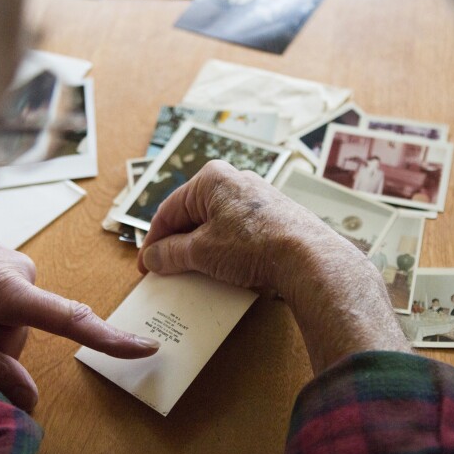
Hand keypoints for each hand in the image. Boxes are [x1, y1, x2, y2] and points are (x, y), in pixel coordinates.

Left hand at [0, 232, 158, 409]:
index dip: (108, 338)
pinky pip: (5, 300)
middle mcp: (21, 269)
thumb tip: (30, 397)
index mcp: (8, 287)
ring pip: (12, 319)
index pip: (69, 319)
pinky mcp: (4, 259)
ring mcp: (14, 261)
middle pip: (23, 333)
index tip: (144, 346)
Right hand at [138, 161, 409, 373]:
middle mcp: (236, 181)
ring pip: (216, 225)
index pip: (170, 210)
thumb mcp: (201, 252)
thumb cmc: (255, 245)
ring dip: (201, 250)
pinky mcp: (274, 217)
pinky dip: (225, 251)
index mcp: (212, 178)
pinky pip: (238, 233)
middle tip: (166, 269)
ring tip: (194, 274)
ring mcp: (258, 199)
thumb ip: (170, 253)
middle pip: (193, 215)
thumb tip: (153, 257)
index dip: (153, 240)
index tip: (146, 263)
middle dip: (178, 244)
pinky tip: (224, 272)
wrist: (308, 258)